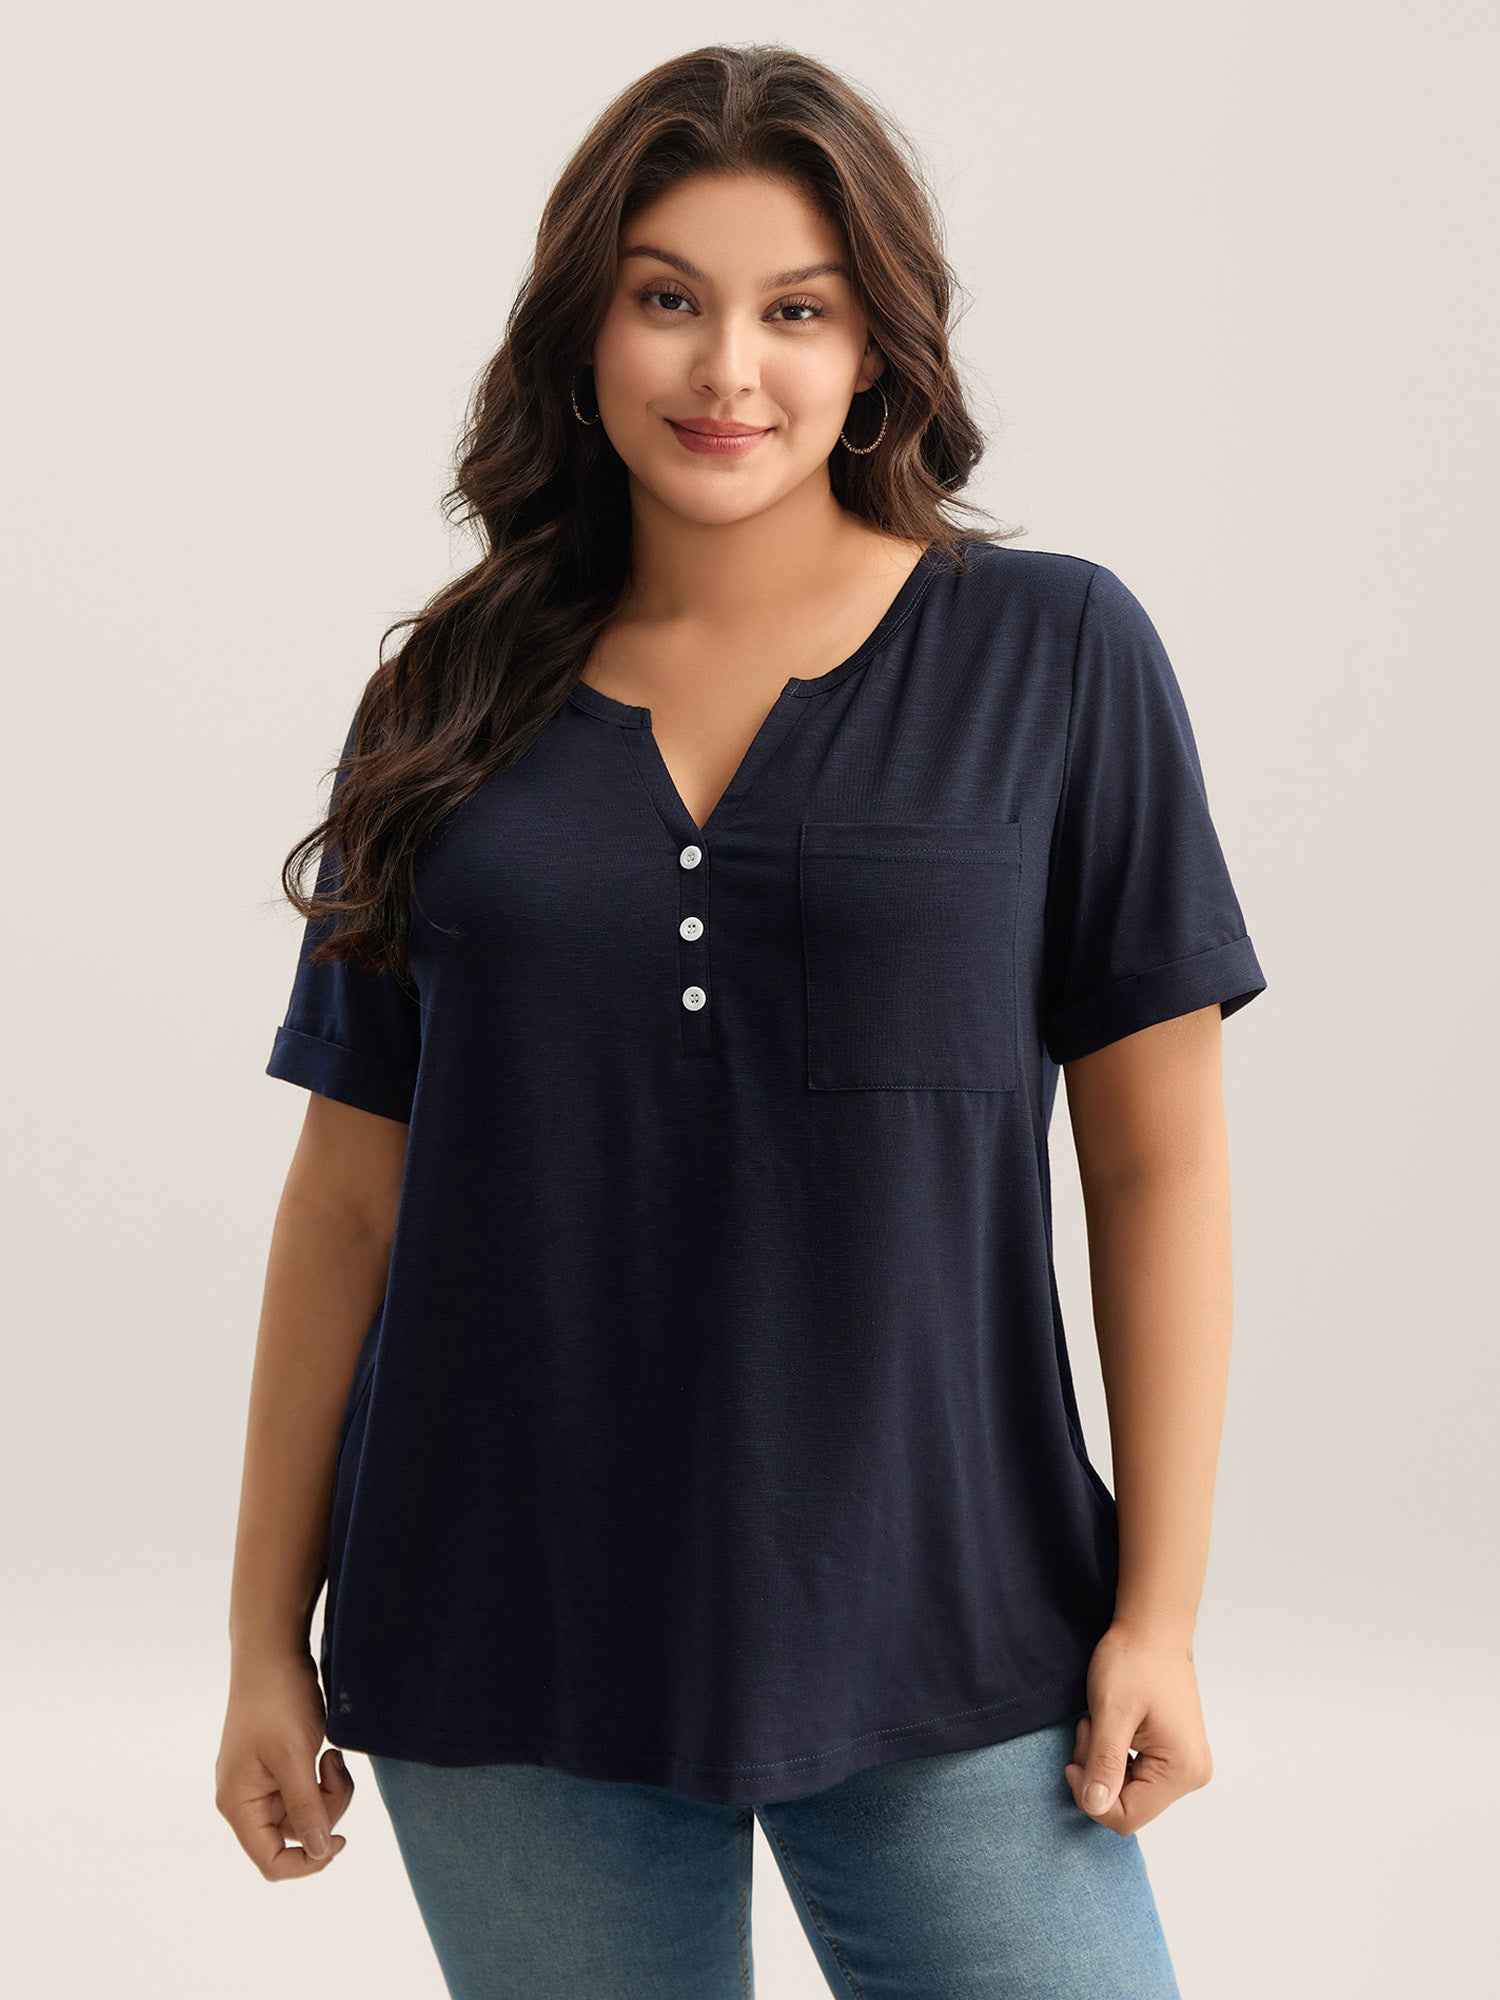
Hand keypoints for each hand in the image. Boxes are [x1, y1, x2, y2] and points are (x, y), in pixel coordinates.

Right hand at [216, 1649, 354, 1877]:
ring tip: (332, 1757)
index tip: (338, 1841)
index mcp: (239, 1803)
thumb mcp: (294, 1758)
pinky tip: (327, 1751)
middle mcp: (248, 1798)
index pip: (269, 1859)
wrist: (273, 1652)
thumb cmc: (276, 1701)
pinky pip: (310, 1790)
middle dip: (325, 1810)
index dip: (305, 1862)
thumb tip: (320, 1853)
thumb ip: (307, 1808)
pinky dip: (326, 1778)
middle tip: (334, 1769)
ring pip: (308, 1813)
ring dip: (330, 1792)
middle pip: (295, 1836)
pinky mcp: (284, 1766)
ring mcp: (266, 1782)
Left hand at [1064, 1620, 1213, 1834]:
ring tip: (1099, 1723)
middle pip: (1127, 1805)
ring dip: (1103, 1762)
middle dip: (1097, 1773)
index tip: (1074, 1756)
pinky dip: (1115, 1756)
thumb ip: (1104, 1763)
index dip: (1090, 1794)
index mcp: (1181, 1769)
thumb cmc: (1134, 1661)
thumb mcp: (1111, 1711)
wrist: (1152, 1629)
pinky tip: (1111, 1727)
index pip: (1126, 1816)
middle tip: (1089, 1729)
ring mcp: (1186, 1766)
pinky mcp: (1176, 1756)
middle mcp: (1192, 1775)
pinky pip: (1136, 1776)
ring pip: (1129, 1791)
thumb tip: (1095, 1806)